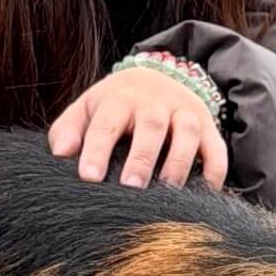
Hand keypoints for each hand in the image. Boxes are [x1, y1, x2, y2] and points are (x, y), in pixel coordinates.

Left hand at [48, 67, 227, 190]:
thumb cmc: (116, 106)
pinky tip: (202, 197)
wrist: (160, 79)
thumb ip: (69, 130)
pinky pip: (216, 152)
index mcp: (120, 98)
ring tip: (167, 195)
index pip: (107, 122)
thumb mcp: (89, 109)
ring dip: (178, 165)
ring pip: (187, 135)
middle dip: (141, 158)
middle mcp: (155, 102)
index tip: (88, 177)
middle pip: (151, 126)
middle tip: (131, 187)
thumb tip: (59, 155)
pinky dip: (214, 174)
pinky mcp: (208, 130)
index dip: (97, 149)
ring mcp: (185, 114)